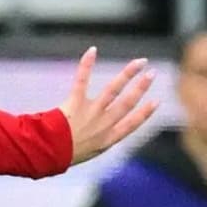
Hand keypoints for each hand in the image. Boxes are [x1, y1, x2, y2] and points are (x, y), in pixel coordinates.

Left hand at [56, 48, 156, 166]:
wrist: (50, 155)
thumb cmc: (65, 156)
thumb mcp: (88, 152)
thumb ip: (98, 140)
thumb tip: (104, 133)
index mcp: (108, 139)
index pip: (132, 124)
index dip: (145, 113)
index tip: (157, 101)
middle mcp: (103, 124)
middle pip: (127, 103)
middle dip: (141, 87)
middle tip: (152, 74)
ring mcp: (91, 113)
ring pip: (113, 90)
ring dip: (128, 74)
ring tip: (140, 62)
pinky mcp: (76, 103)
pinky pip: (82, 80)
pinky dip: (87, 64)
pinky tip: (93, 50)